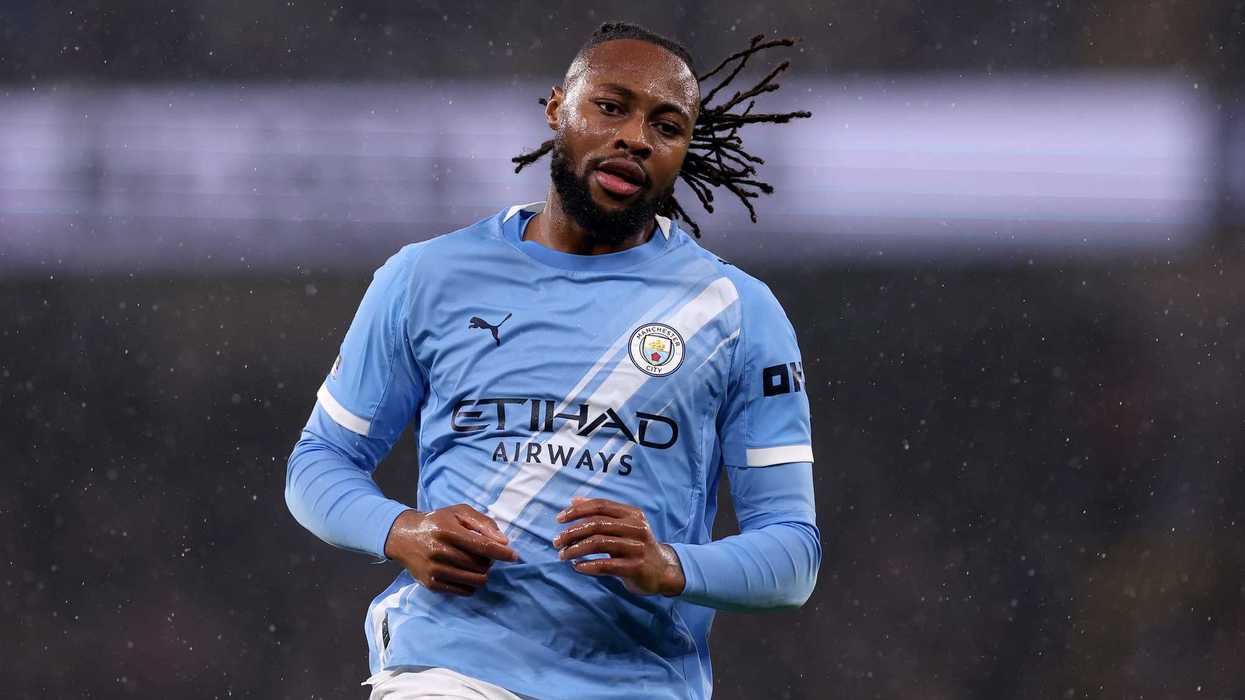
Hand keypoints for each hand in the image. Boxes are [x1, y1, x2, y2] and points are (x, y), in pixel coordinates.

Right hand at [383, 505, 517, 595]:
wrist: (404, 537)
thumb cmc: (438, 522)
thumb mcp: (459, 512)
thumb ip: (483, 523)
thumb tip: (503, 541)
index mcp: (447, 530)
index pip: (482, 546)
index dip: (502, 553)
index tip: (514, 556)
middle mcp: (439, 551)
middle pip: (480, 565)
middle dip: (489, 561)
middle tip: (483, 554)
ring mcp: (434, 570)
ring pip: (474, 580)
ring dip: (482, 573)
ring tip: (476, 564)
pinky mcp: (431, 584)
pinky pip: (464, 591)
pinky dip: (471, 584)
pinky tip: (466, 573)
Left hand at [553, 497, 685, 596]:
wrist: (663, 570)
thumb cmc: (635, 546)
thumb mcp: (622, 526)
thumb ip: (600, 513)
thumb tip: (573, 500)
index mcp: (632, 514)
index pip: (600, 506)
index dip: (577, 510)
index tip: (559, 519)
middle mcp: (636, 527)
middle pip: (597, 524)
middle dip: (572, 532)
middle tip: (556, 541)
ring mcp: (637, 547)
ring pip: (599, 543)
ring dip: (576, 549)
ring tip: (563, 555)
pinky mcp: (636, 567)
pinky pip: (606, 565)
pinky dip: (588, 565)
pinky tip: (576, 566)